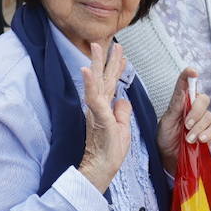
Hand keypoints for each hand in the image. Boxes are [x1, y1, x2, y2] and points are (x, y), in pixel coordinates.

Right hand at [77, 42, 132, 192]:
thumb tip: (123, 100)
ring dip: (96, 64)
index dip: (116, 68)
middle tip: (107, 42)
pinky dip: (90, 84)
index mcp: (106, 108)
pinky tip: (87, 71)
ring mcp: (97, 111)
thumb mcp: (123, 128)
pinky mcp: (98, 118)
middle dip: (106, 59)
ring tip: (95, 48)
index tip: (121, 54)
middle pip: (104, 78)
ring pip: (97, 83)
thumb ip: (122, 112)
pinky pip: (93, 99)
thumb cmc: (111, 152)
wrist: (102, 168)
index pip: (112, 84)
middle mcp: (99, 106)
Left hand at [155, 68, 210, 173]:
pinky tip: (200, 140)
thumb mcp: (166, 122)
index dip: (189, 76)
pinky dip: (207, 133)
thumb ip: (175, 106)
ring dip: (199, 127)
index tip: (192, 71)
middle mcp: (193, 108)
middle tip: (187, 124)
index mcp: (181, 102)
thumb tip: (183, 92)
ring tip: (189, 138)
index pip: (185, 85)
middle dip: (196, 112)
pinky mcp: (209, 131)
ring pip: (209, 115)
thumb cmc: (166, 138)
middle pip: (203, 100)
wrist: (170, 158)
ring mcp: (202, 119)